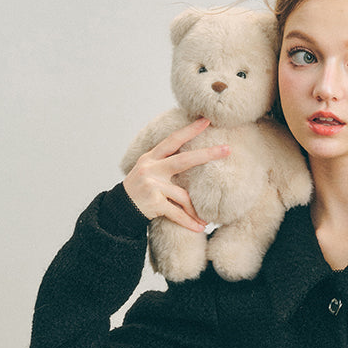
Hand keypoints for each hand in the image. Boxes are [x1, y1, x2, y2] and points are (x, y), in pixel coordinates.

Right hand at [122, 117, 229, 231]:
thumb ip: (165, 162)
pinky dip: (189, 222)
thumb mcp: (148, 170)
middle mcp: (151, 168)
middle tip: (227, 150)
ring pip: (184, 196)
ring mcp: (152, 186)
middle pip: (184, 160)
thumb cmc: (140, 189)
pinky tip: (200, 227)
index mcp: (151, 157)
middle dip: (207, 154)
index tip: (206, 120)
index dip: (190, 130)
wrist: (120, 209)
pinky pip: (177, 214)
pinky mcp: (154, 203)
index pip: (173, 140)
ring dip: (196, 210)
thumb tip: (192, 154)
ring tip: (206, 219)